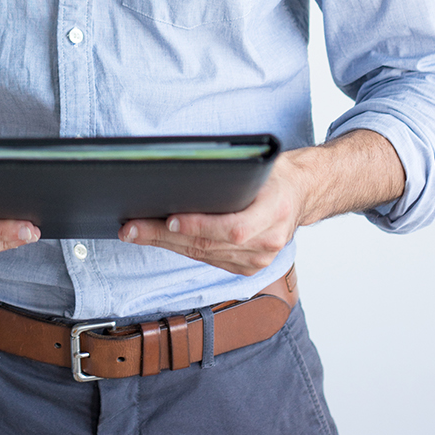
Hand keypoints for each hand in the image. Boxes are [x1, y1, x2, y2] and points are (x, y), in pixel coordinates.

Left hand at [118, 155, 303, 275]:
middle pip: (209, 244)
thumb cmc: (277, 176)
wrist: (302, 193)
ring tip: (136, 232)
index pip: (233, 228)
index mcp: (276, 212)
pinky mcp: (249, 268)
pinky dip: (182, 249)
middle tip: (132, 227)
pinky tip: (161, 239)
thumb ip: (233, 177)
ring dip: (166, 243)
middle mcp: (268, 242)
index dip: (200, 226)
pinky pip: (209, 260)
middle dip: (165, 235)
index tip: (170, 219)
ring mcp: (259, 260)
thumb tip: (185, 180)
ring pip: (203, 255)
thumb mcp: (261, 166)